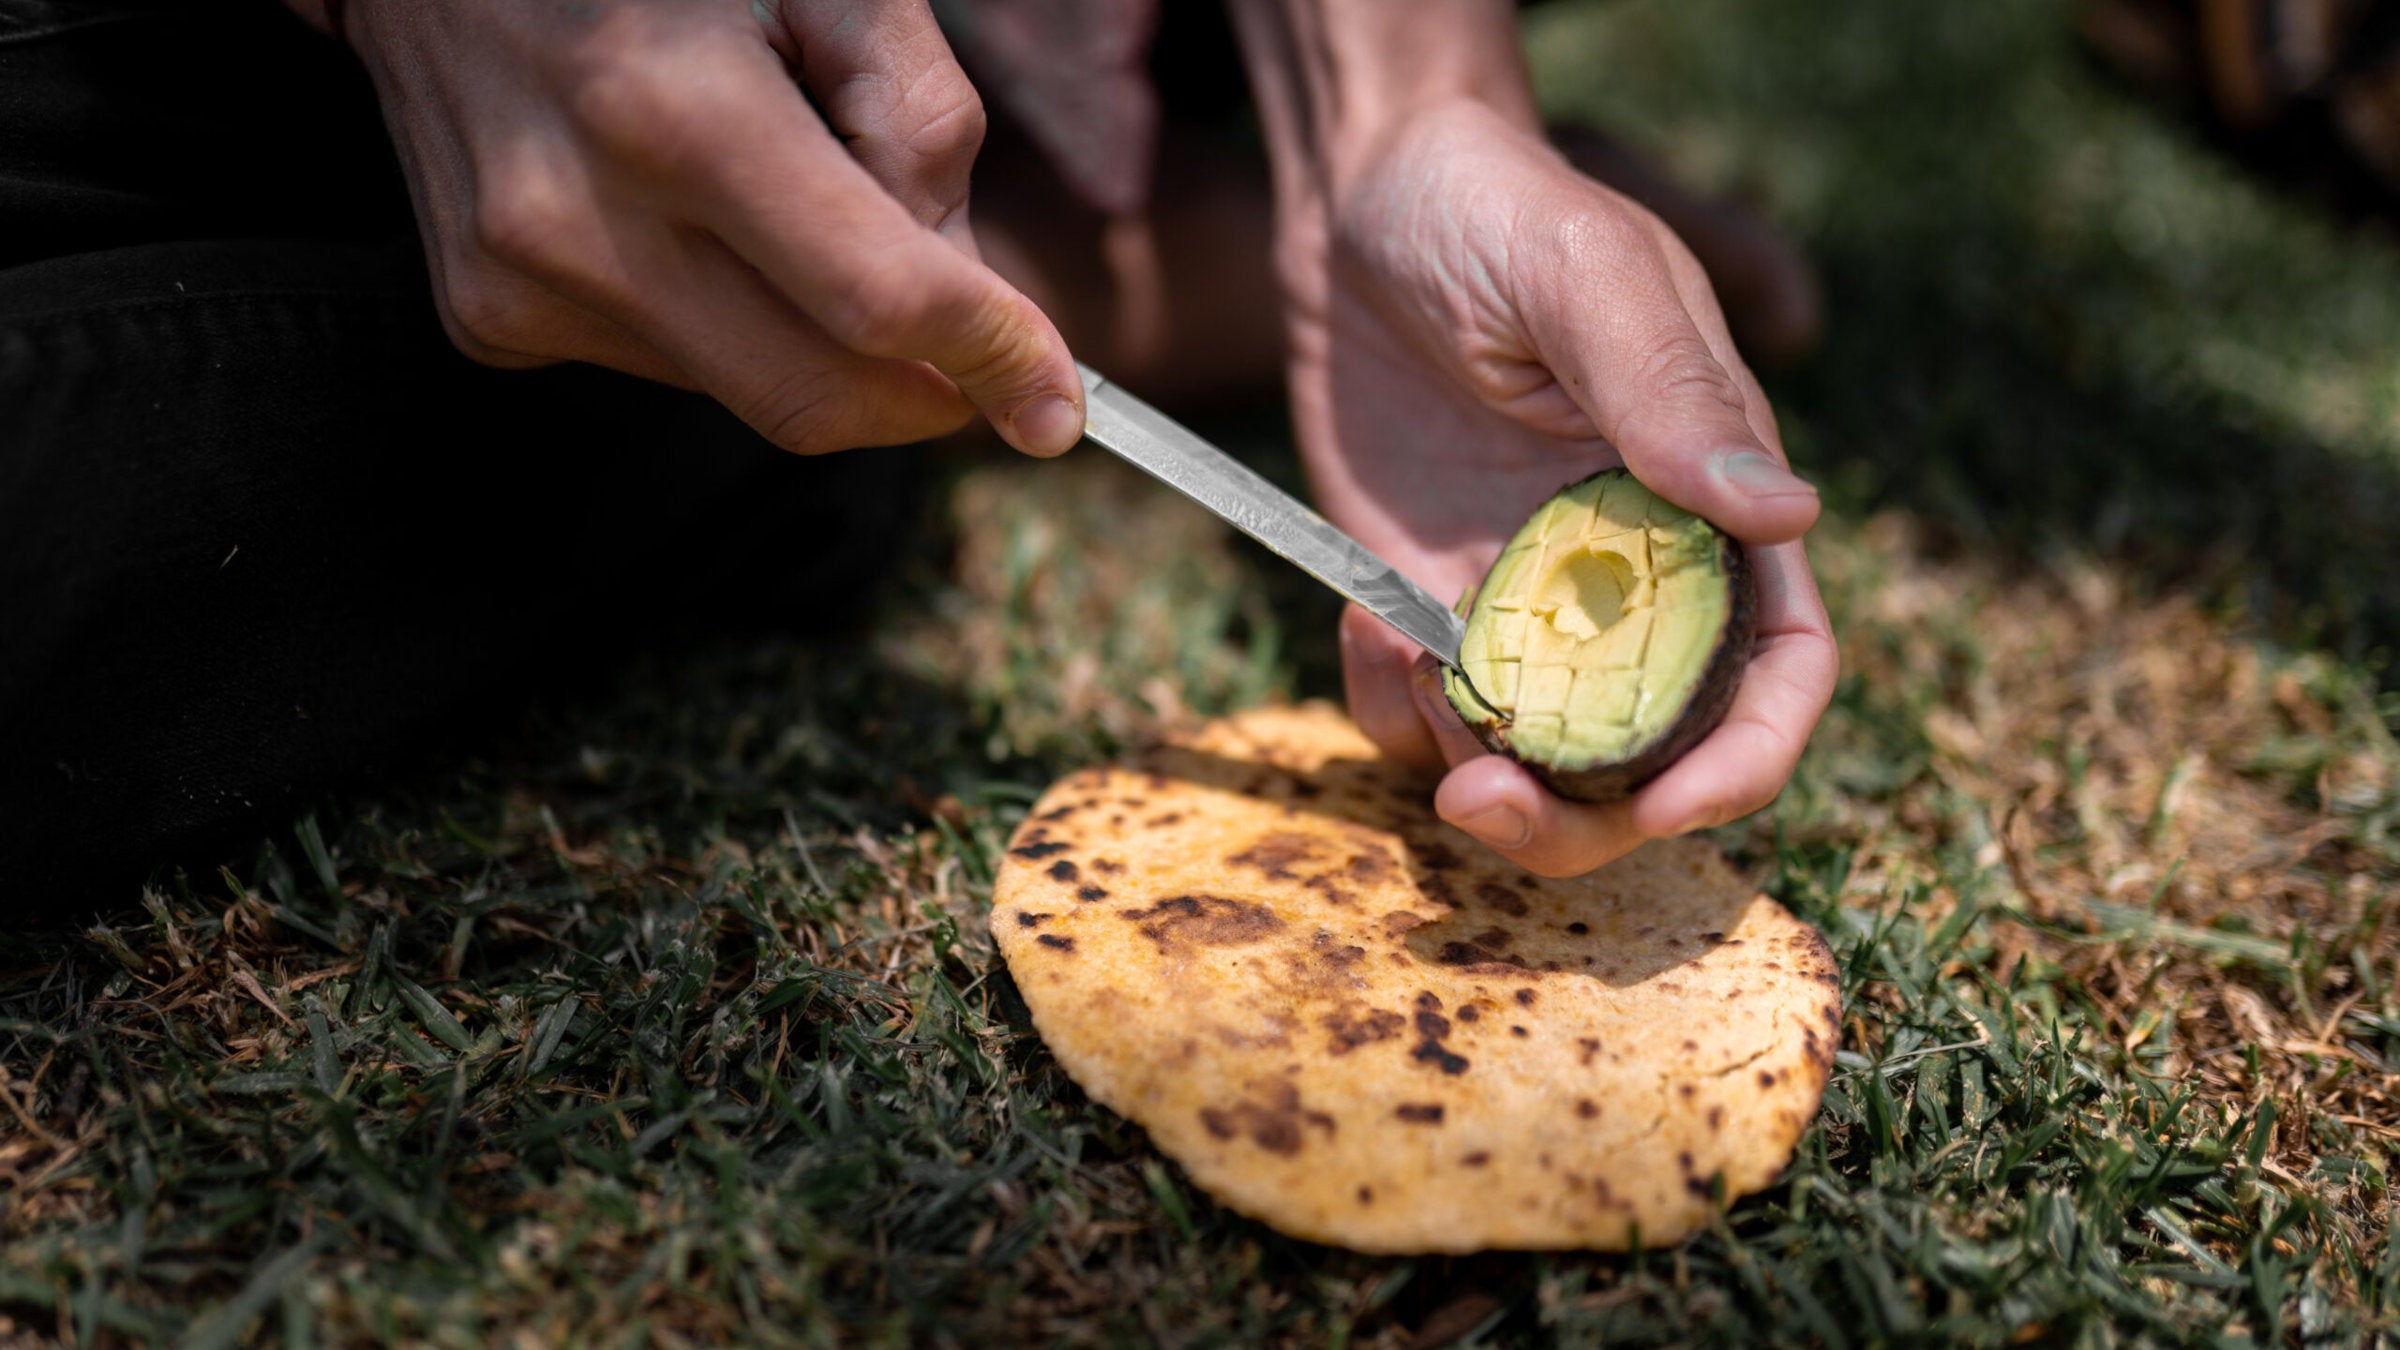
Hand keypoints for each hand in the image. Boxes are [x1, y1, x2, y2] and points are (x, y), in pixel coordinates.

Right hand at [327, 0, 1084, 454]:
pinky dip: (731, 322)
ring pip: (750, 391)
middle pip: (817, 398)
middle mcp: (579, 217)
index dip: (992, 361)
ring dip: (817, 337)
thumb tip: (968, 298)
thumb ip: (917, 124)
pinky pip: (673, 367)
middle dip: (923, 393)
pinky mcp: (488, 319)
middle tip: (976, 343)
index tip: (1058, 408)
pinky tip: (693, 214)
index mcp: (671, 108)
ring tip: (776, 191)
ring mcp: (517, 284)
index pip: (876, 301)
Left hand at [1287, 102, 1836, 875]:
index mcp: (1712, 507)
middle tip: (1487, 805)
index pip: (1777, 668)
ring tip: (1403, 676)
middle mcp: (1630, 576)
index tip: (1671, 807)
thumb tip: (1786, 514)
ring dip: (1474, 778)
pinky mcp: (1424, 598)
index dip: (1746, 757)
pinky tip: (1359, 628)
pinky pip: (1422, 713)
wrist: (1364, 191)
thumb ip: (1672, 394)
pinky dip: (1390, 716)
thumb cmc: (1498, 206)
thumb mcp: (1588, 276)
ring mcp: (1524, 598)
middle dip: (1585, 816)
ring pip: (1534, 760)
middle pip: (1651, 754)